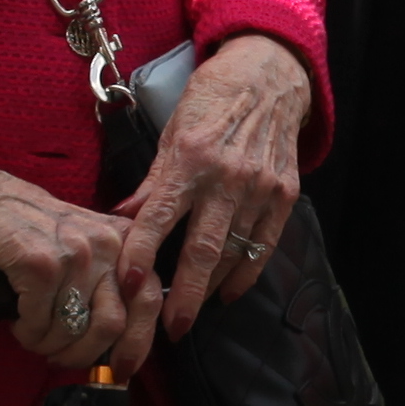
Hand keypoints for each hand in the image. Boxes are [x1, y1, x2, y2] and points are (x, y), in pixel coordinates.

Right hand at [0, 161, 160, 377]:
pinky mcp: (38, 265)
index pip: (149, 300)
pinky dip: (27, 334)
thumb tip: (114, 339)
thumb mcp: (78, 240)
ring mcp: (73, 254)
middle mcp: (104, 244)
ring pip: (74, 330)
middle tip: (61, 358)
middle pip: (113, 324)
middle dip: (86, 355)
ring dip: (49, 346)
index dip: (137, 343)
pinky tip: (17, 324)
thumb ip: (102, 278)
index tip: (121, 368)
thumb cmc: (22, 224)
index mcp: (121, 240)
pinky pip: (40, 323)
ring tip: (33, 336)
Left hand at [120, 32, 311, 338]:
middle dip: (183, 295)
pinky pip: (264, 246)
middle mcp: (226, 177)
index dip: (140, 254)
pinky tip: (228, 293)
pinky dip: (245, 274)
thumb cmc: (211, 100)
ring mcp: (260, 188)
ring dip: (209, 290)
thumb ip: (151, 182)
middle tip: (168, 329)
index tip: (127, 287)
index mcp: (190, 158)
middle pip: (201, 250)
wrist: (269, 76)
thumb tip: (120, 218)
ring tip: (188, 314)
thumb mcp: (170, 133)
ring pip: (233, 254)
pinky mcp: (284, 195)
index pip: (158, 217)